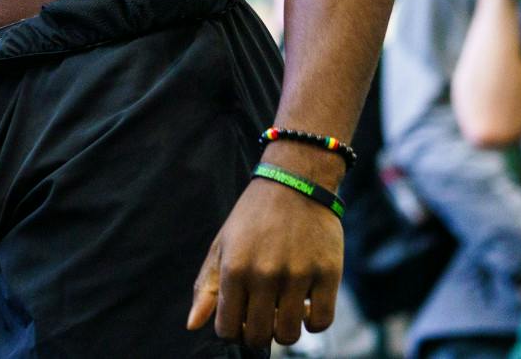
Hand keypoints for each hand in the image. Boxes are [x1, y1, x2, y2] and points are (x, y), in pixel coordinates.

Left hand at [188, 170, 343, 348]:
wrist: (295, 182)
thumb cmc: (253, 217)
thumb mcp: (222, 245)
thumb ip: (206, 287)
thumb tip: (192, 325)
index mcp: (234, 268)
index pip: (228, 330)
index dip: (233, 330)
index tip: (240, 319)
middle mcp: (265, 274)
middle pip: (259, 337)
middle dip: (257, 334)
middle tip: (262, 315)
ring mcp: (298, 275)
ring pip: (289, 335)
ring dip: (285, 329)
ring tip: (284, 308)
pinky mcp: (328, 274)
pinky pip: (321, 322)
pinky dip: (313, 322)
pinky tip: (306, 305)